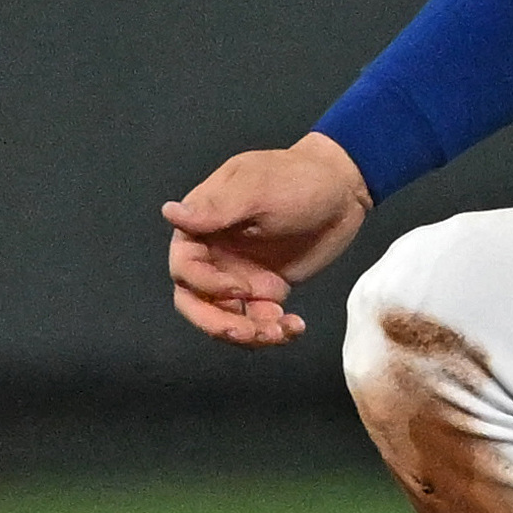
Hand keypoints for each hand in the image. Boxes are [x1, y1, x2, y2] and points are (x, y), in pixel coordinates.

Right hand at [162, 133, 371, 345]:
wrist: (342, 190)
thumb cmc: (296, 179)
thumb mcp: (257, 189)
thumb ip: (216, 208)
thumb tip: (170, 213)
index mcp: (202, 226)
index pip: (184, 267)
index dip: (205, 285)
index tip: (240, 289)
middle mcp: (213, 254)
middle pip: (196, 302)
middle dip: (219, 324)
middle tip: (249, 334)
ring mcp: (238, 274)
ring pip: (226, 317)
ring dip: (248, 333)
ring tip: (280, 332)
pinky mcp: (265, 289)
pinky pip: (258, 319)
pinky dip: (272, 330)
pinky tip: (294, 326)